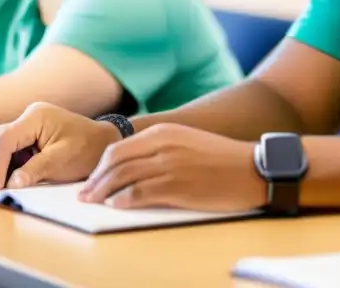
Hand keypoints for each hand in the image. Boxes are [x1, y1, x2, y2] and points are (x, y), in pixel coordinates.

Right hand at [0, 103, 119, 191]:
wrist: (102, 143)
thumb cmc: (87, 149)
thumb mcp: (63, 160)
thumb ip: (36, 169)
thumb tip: (10, 183)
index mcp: (36, 117)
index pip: (4, 140)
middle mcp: (27, 117)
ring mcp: (25, 126)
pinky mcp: (24, 137)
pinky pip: (3, 148)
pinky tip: (2, 178)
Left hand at [78, 123, 265, 211]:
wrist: (253, 169)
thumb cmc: (224, 159)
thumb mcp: (190, 142)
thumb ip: (162, 148)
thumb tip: (132, 166)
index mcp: (166, 132)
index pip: (118, 148)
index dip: (100, 166)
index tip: (93, 178)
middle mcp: (163, 145)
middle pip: (114, 162)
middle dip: (95, 180)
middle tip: (86, 194)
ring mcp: (169, 166)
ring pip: (121, 178)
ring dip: (103, 192)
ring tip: (96, 203)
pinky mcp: (175, 187)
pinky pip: (137, 194)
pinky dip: (121, 202)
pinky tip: (116, 206)